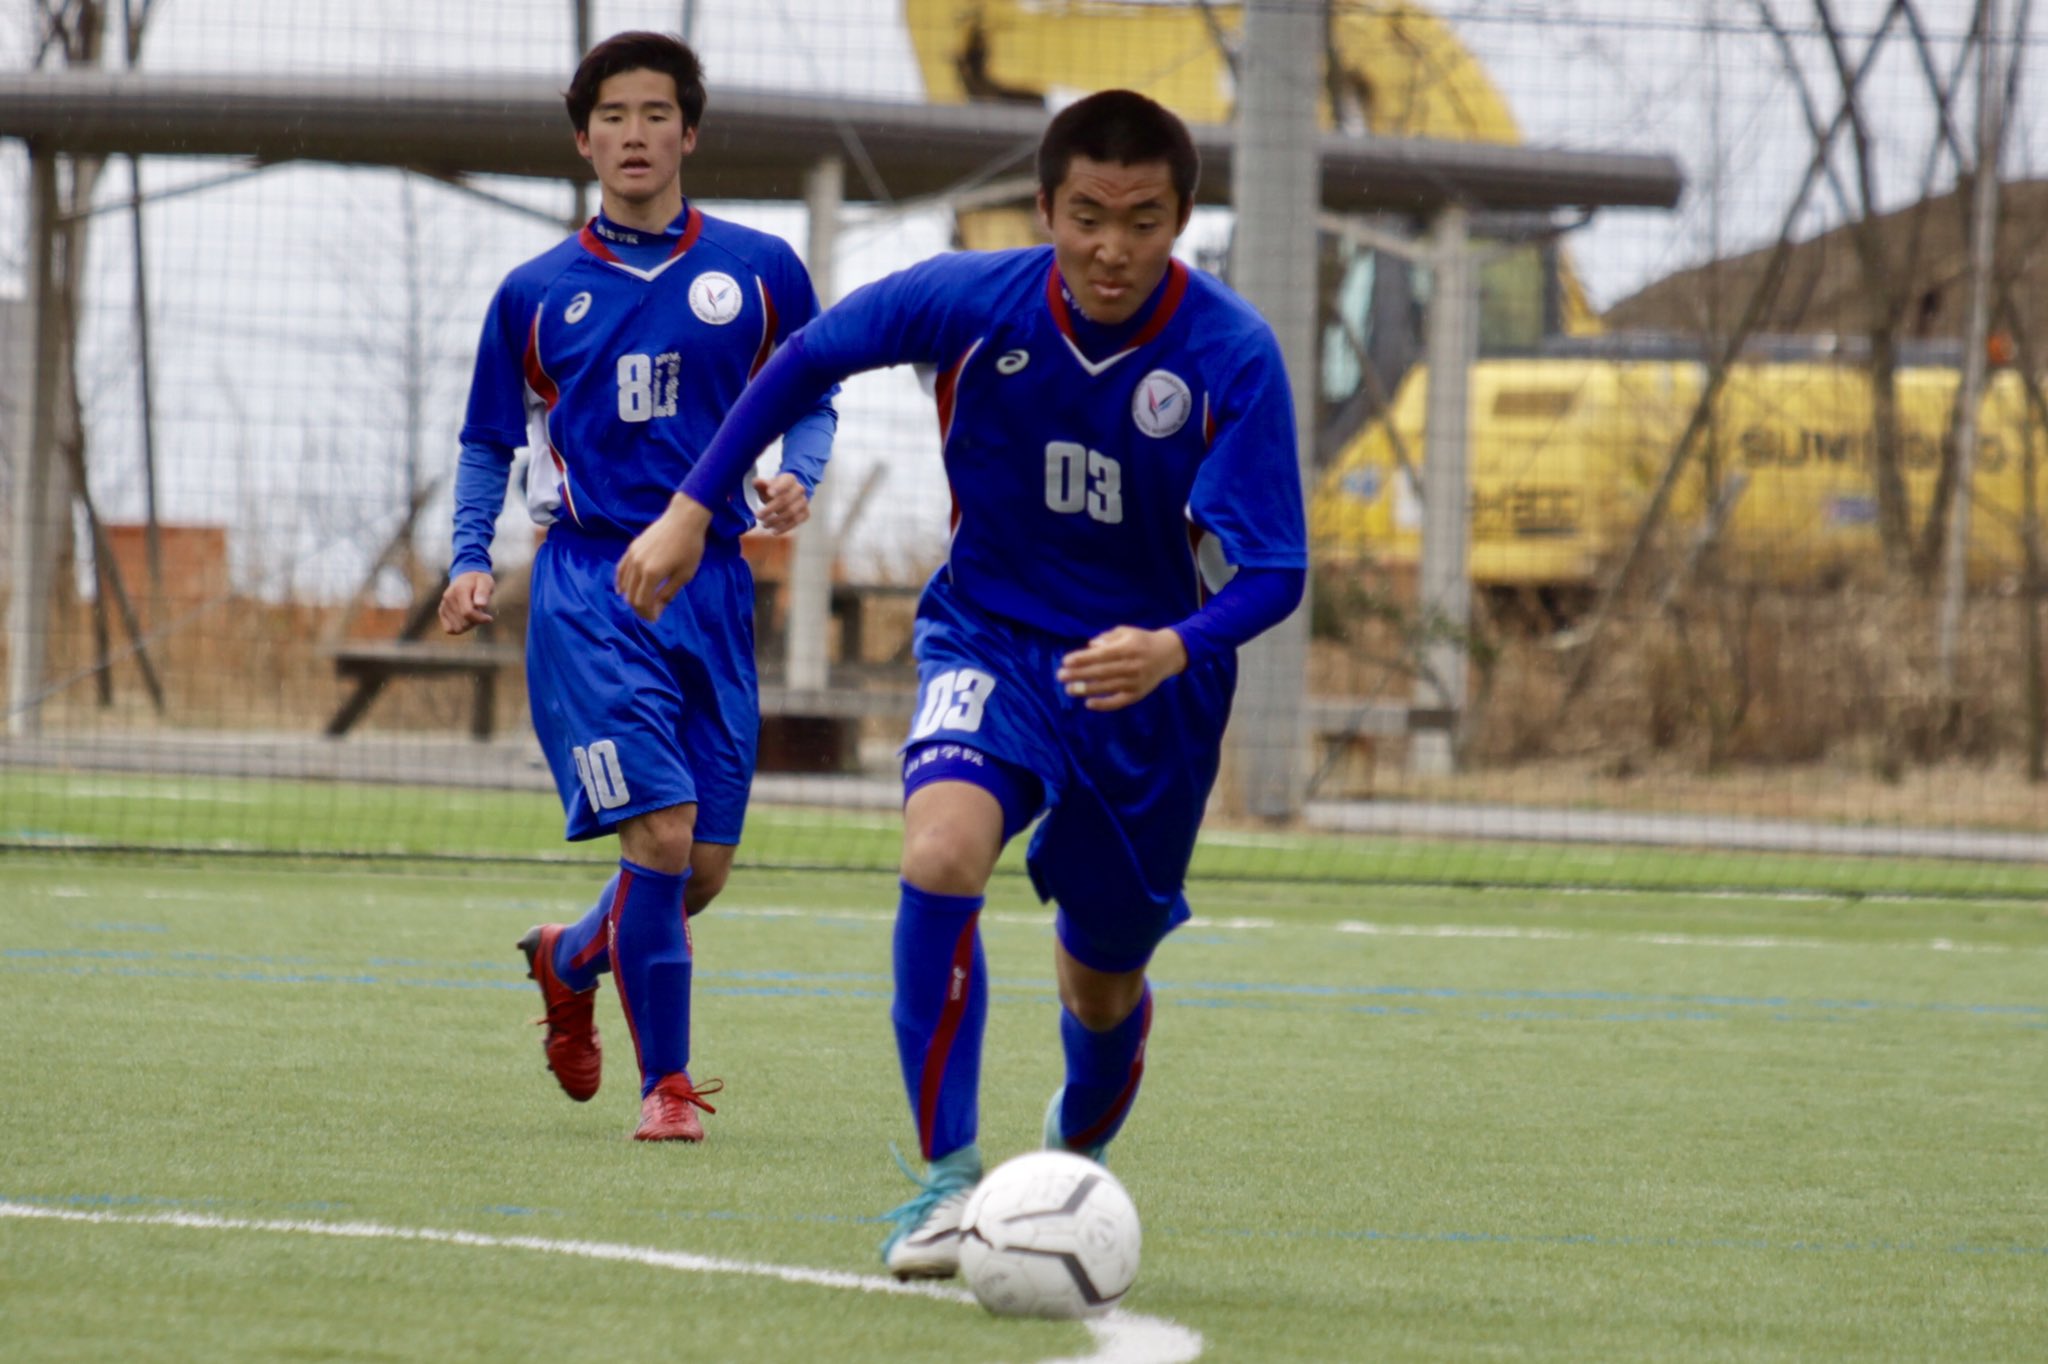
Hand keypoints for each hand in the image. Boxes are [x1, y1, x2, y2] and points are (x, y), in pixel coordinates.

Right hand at [439, 571, 494, 634]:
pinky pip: (449, 629)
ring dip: (468, 625)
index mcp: (459, 590)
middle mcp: (448, 598)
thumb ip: (483, 592)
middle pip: (463, 623)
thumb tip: (480, 604)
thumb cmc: (479, 581)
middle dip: (476, 621)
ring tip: (473, 615)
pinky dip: (459, 628)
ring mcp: (444, 605)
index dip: (481, 619)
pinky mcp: (441, 611)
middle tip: (480, 613)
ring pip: (457, 628)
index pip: (468, 613)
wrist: (466, 576)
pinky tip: (465, 620)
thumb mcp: (486, 582)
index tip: (489, 618)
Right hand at [617, 493, 713, 621]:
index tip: (655, 619)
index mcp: (652, 574)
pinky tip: (622, 590)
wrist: (683, 519)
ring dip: (631, 597)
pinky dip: (620, 582)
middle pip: (631, 596)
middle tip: (650, 614)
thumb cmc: (689, 547)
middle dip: (640, 609)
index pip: (642, 603)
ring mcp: (632, 556)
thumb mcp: (684, 574)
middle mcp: (638, 566)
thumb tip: (657, 609)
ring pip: (625, 584)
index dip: (647, 614)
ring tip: (642, 603)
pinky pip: (621, 569)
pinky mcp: (631, 548)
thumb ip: (668, 593)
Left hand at [753, 472, 810, 534]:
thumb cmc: (774, 490)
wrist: (788, 495)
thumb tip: (756, 482)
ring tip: (764, 525)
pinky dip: (784, 528)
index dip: (779, 488)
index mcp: (790, 479)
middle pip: (786, 500)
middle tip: (758, 516)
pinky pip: (796, 522)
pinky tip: (774, 531)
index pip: (786, 482)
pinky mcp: (805, 513)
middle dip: (771, 509)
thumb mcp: (766, 485)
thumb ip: (760, 484)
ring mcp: (804, 502)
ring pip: (791, 513)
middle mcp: (799, 489)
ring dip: (776, 520)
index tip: (769, 494)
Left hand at [1056, 626, 1187, 711]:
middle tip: (1060, 676)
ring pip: (1107, 687)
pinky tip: (1088, 703)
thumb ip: (1107, 638)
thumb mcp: (1126, 632)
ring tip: (1069, 689)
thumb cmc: (1141, 640)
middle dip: (1079, 674)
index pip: (1101, 655)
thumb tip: (1090, 647)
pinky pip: (1119, 702)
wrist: (1168, 654)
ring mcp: (1135, 682)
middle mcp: (1132, 665)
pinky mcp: (1138, 694)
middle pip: (1101, 672)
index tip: (1065, 661)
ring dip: (1086, 689)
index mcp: (1128, 648)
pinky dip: (1104, 704)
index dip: (1083, 659)